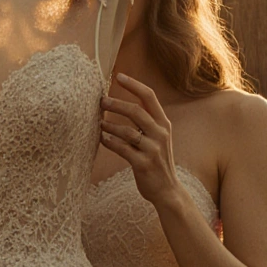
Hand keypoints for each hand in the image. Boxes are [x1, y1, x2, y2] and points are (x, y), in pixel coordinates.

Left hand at [100, 73, 184, 208]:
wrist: (167, 190)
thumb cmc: (157, 161)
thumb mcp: (157, 138)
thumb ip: (145, 122)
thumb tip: (122, 103)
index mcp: (164, 124)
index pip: (149, 97)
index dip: (133, 85)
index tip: (118, 76)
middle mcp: (161, 134)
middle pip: (136, 111)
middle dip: (116, 104)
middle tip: (100, 101)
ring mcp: (153, 149)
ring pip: (127, 131)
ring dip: (109, 125)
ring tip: (98, 123)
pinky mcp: (143, 164)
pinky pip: (122, 149)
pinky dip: (110, 142)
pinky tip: (102, 139)